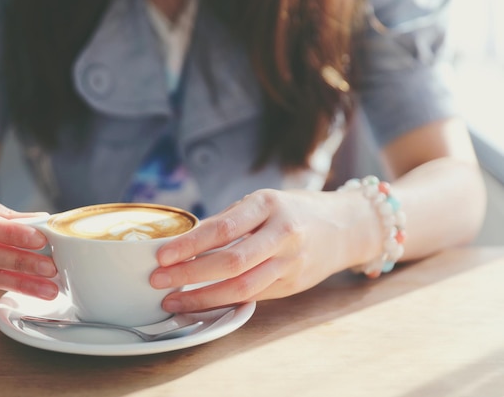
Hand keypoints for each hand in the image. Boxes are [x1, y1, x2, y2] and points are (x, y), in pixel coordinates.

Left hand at [151, 189, 358, 312]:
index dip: (189, 245)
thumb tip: (185, 241)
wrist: (346, 227)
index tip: (162, 256)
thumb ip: (229, 220)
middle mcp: (283, 234)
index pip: (222, 229)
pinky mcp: (292, 285)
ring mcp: (291, 263)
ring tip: (174, 300)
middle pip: (230, 262)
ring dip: (203, 297)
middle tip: (159, 280)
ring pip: (242, 288)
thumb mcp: (264, 201)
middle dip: (189, 274)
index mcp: (269, 205)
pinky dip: (224, 302)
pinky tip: (201, 303)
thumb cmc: (296, 210)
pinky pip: (253, 296)